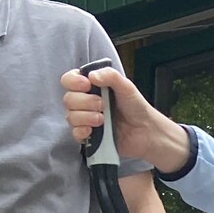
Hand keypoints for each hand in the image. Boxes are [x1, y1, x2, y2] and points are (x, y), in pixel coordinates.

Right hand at [61, 64, 191, 173]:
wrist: (146, 131)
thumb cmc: (136, 107)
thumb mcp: (126, 86)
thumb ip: (110, 76)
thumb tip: (91, 75)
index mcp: (91, 87)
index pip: (69, 80)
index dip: (73, 82)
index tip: (87, 85)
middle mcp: (85, 102)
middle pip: (68, 99)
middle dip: (84, 102)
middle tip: (103, 105)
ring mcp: (86, 120)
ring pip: (70, 116)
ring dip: (85, 117)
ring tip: (103, 120)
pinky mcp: (88, 136)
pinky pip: (74, 134)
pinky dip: (82, 131)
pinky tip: (93, 131)